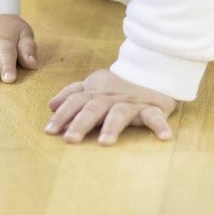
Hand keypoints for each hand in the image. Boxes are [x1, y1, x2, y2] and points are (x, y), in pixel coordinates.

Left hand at [45, 68, 176, 144]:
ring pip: (119, 113)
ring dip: (112, 126)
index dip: (62, 114)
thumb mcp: (94, 86)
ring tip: (105, 142)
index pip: (75, 101)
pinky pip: (155, 116)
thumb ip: (72, 94)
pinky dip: (160, 125)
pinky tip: (164, 137)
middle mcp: (111, 97)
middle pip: (93, 108)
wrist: (153, 72)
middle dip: (80, 123)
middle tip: (70, 139)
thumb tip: (50, 105)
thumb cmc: (118, 87)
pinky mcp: (152, 107)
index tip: (49, 131)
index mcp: (95, 91)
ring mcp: (131, 102)